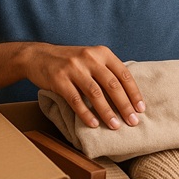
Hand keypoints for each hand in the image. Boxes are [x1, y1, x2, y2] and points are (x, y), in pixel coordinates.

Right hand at [25, 44, 144, 129]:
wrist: (38, 56)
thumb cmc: (70, 61)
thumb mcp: (91, 58)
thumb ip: (107, 70)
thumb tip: (129, 94)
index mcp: (101, 53)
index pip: (123, 74)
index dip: (134, 92)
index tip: (141, 109)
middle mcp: (89, 58)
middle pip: (112, 85)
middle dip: (124, 105)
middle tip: (132, 122)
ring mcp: (73, 68)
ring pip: (95, 93)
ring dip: (107, 112)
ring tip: (115, 126)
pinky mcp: (59, 79)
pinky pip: (76, 100)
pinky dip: (86, 114)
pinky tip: (94, 124)